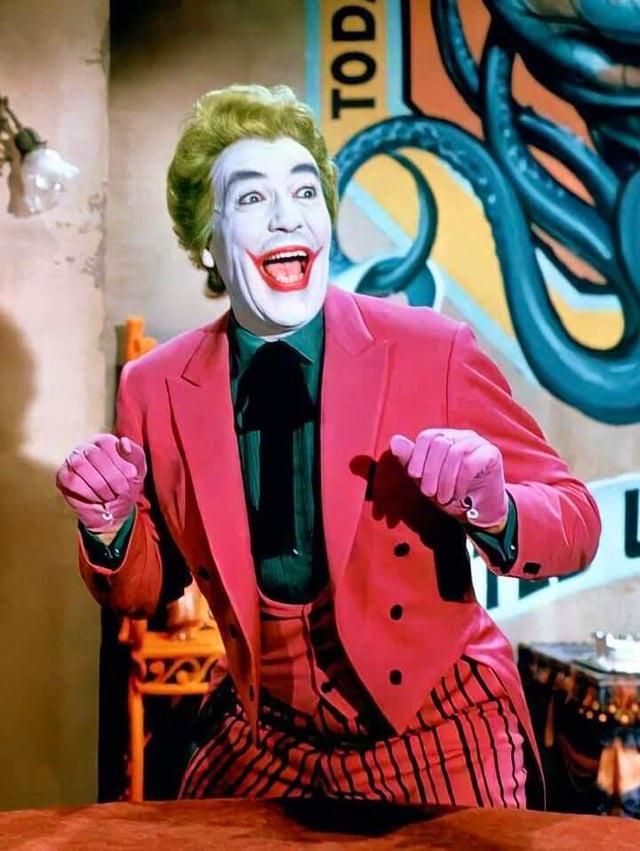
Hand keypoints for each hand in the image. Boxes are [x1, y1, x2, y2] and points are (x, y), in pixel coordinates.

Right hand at [55, 434, 146, 532]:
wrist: (115, 510)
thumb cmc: (126, 484)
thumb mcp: (138, 469)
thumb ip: (135, 454)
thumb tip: (123, 442)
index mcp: (104, 441)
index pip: (106, 442)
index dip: (120, 461)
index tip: (131, 477)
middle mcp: (86, 448)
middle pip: (93, 454)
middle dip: (112, 476)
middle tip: (121, 490)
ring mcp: (71, 462)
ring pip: (80, 465)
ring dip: (100, 485)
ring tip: (110, 495)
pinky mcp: (63, 478)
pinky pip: (72, 482)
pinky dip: (88, 493)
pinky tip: (97, 498)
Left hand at [390, 428, 507, 529]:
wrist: (481, 510)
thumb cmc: (451, 492)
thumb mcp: (426, 479)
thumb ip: (411, 460)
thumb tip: (394, 440)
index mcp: (444, 437)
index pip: (426, 436)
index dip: (417, 456)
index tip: (415, 477)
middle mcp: (461, 435)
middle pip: (439, 443)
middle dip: (430, 472)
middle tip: (430, 493)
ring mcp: (478, 443)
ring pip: (455, 453)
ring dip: (445, 480)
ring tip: (444, 498)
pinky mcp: (491, 454)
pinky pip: (470, 464)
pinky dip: (460, 483)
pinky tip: (459, 495)